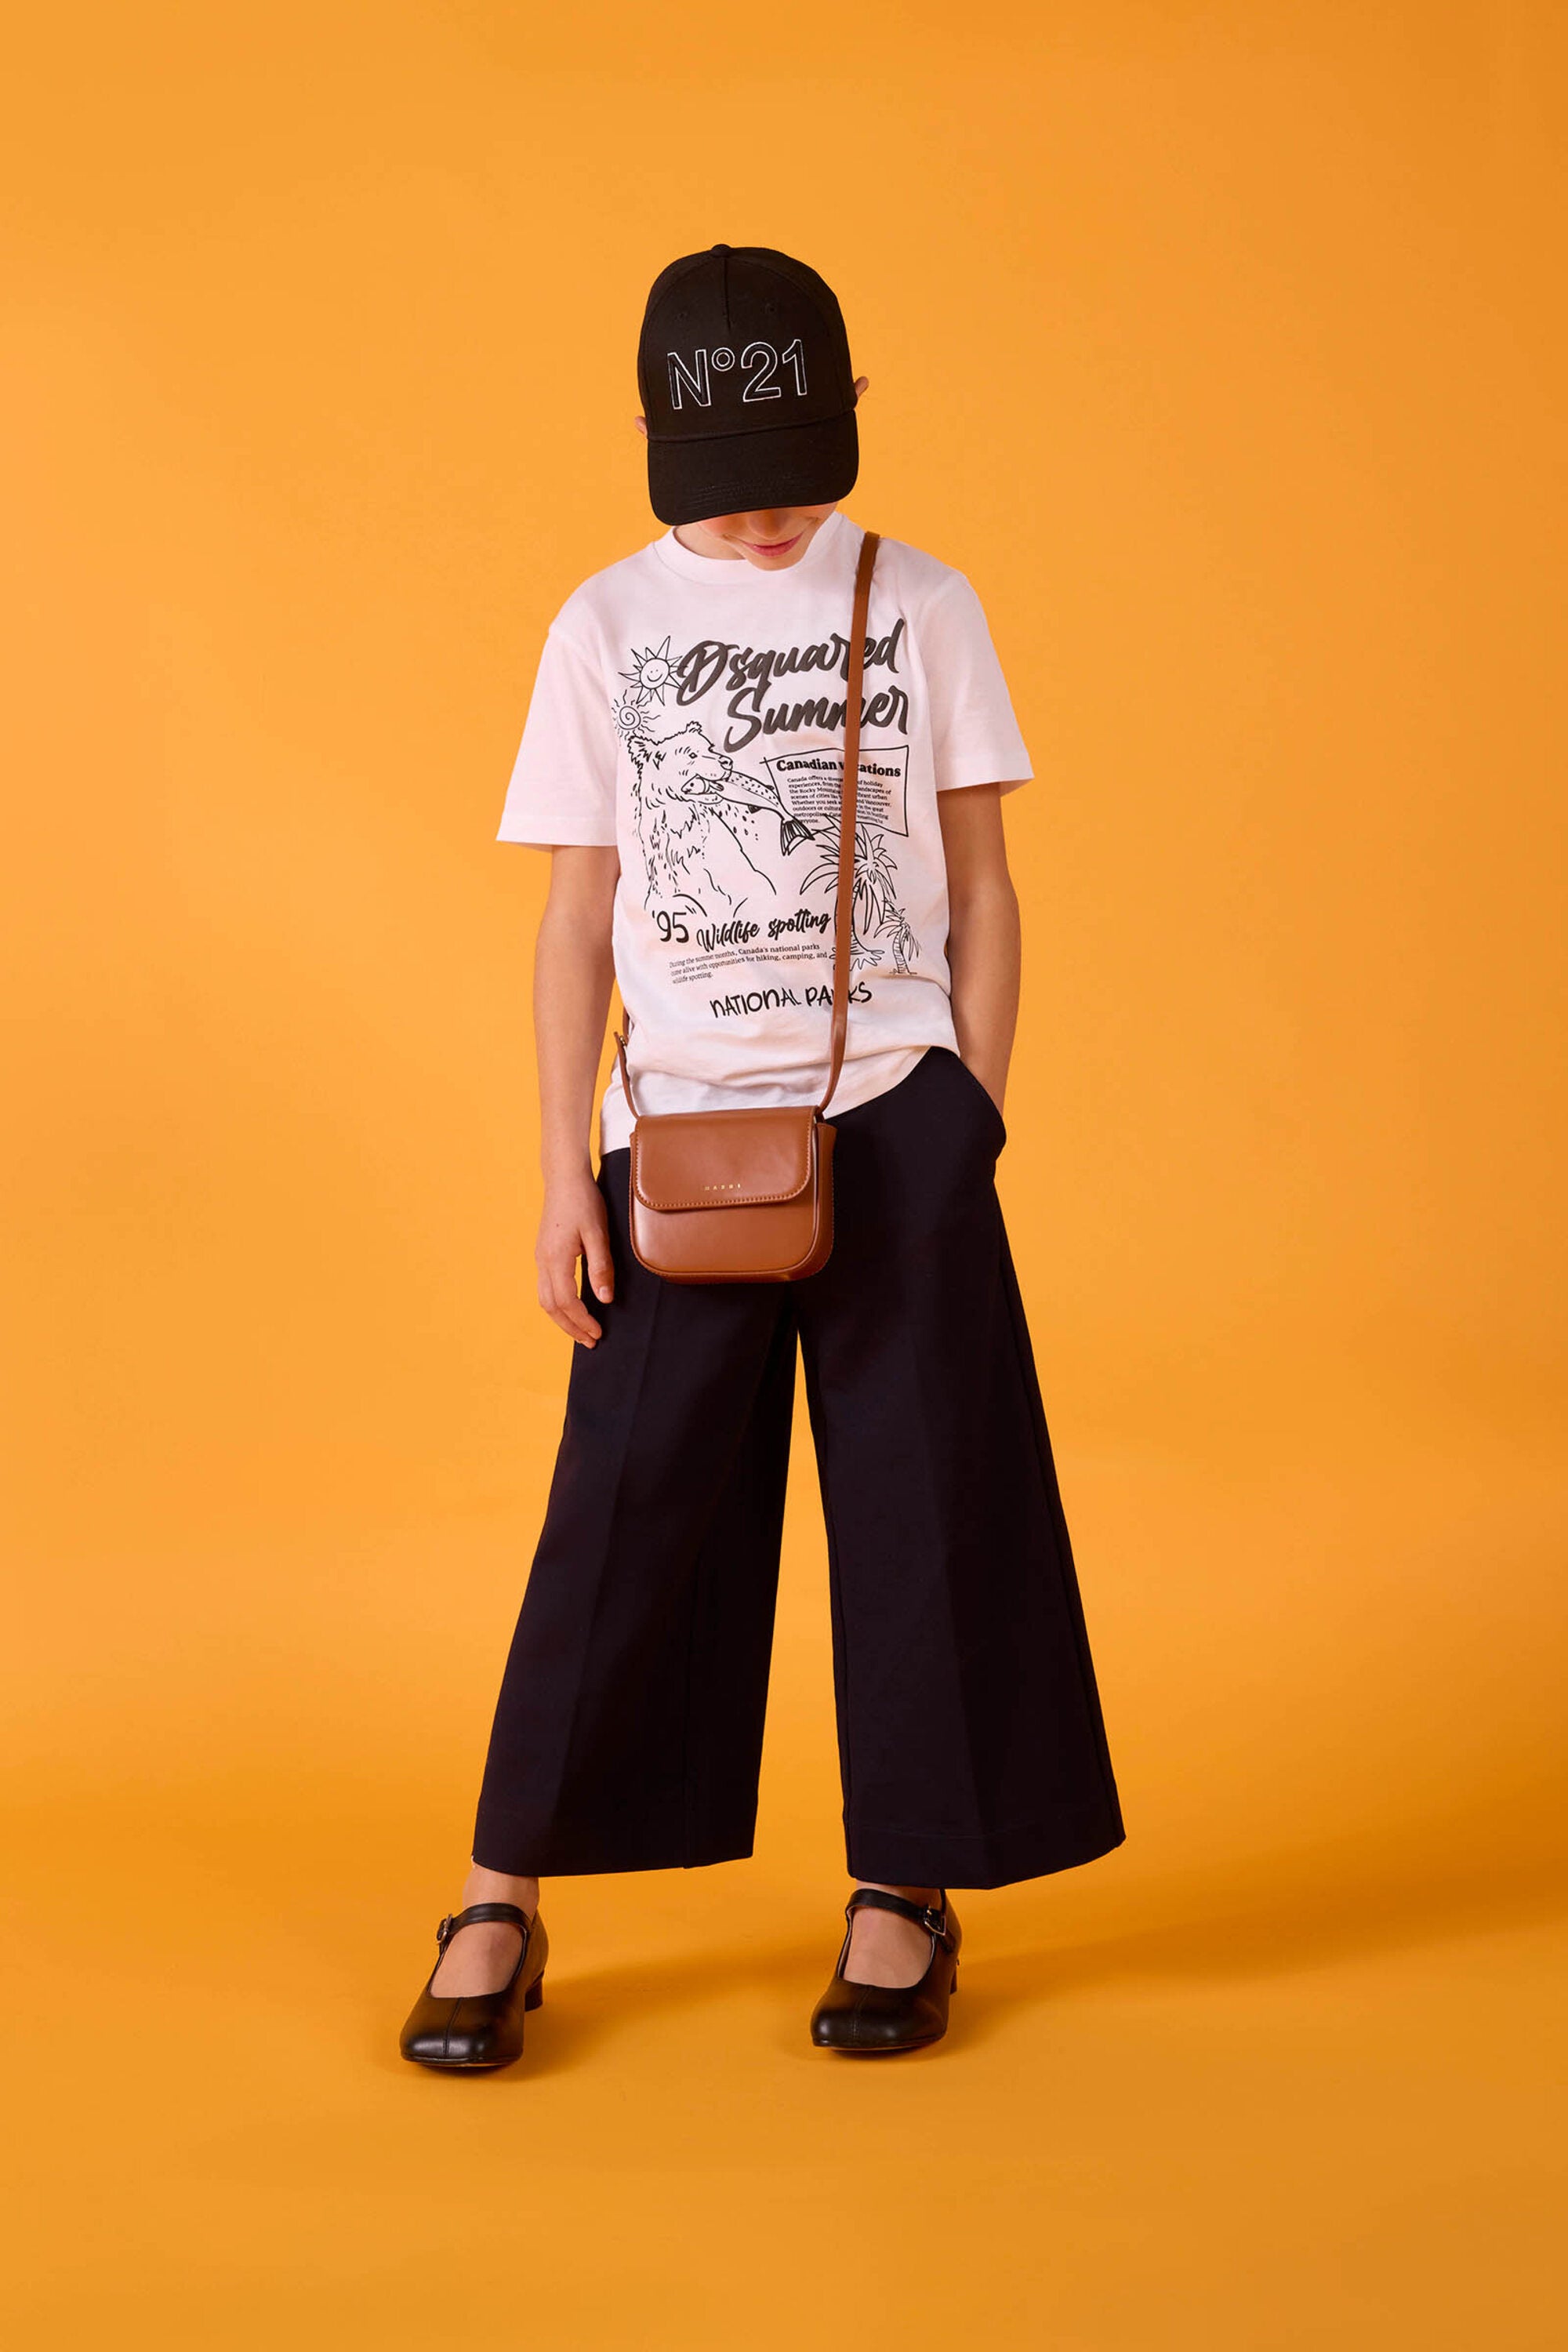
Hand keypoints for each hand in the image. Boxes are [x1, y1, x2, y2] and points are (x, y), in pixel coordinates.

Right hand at [535, 1172, 614, 1345]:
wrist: (564, 1178)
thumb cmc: (583, 1201)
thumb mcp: (598, 1233)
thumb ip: (601, 1267)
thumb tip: (604, 1299)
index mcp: (556, 1258)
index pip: (567, 1301)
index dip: (582, 1321)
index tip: (598, 1333)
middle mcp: (543, 1261)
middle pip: (551, 1307)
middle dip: (570, 1328)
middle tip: (590, 1342)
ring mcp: (540, 1258)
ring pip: (545, 1300)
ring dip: (562, 1319)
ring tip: (581, 1332)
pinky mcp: (543, 1254)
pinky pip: (545, 1288)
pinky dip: (558, 1305)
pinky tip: (572, 1308)